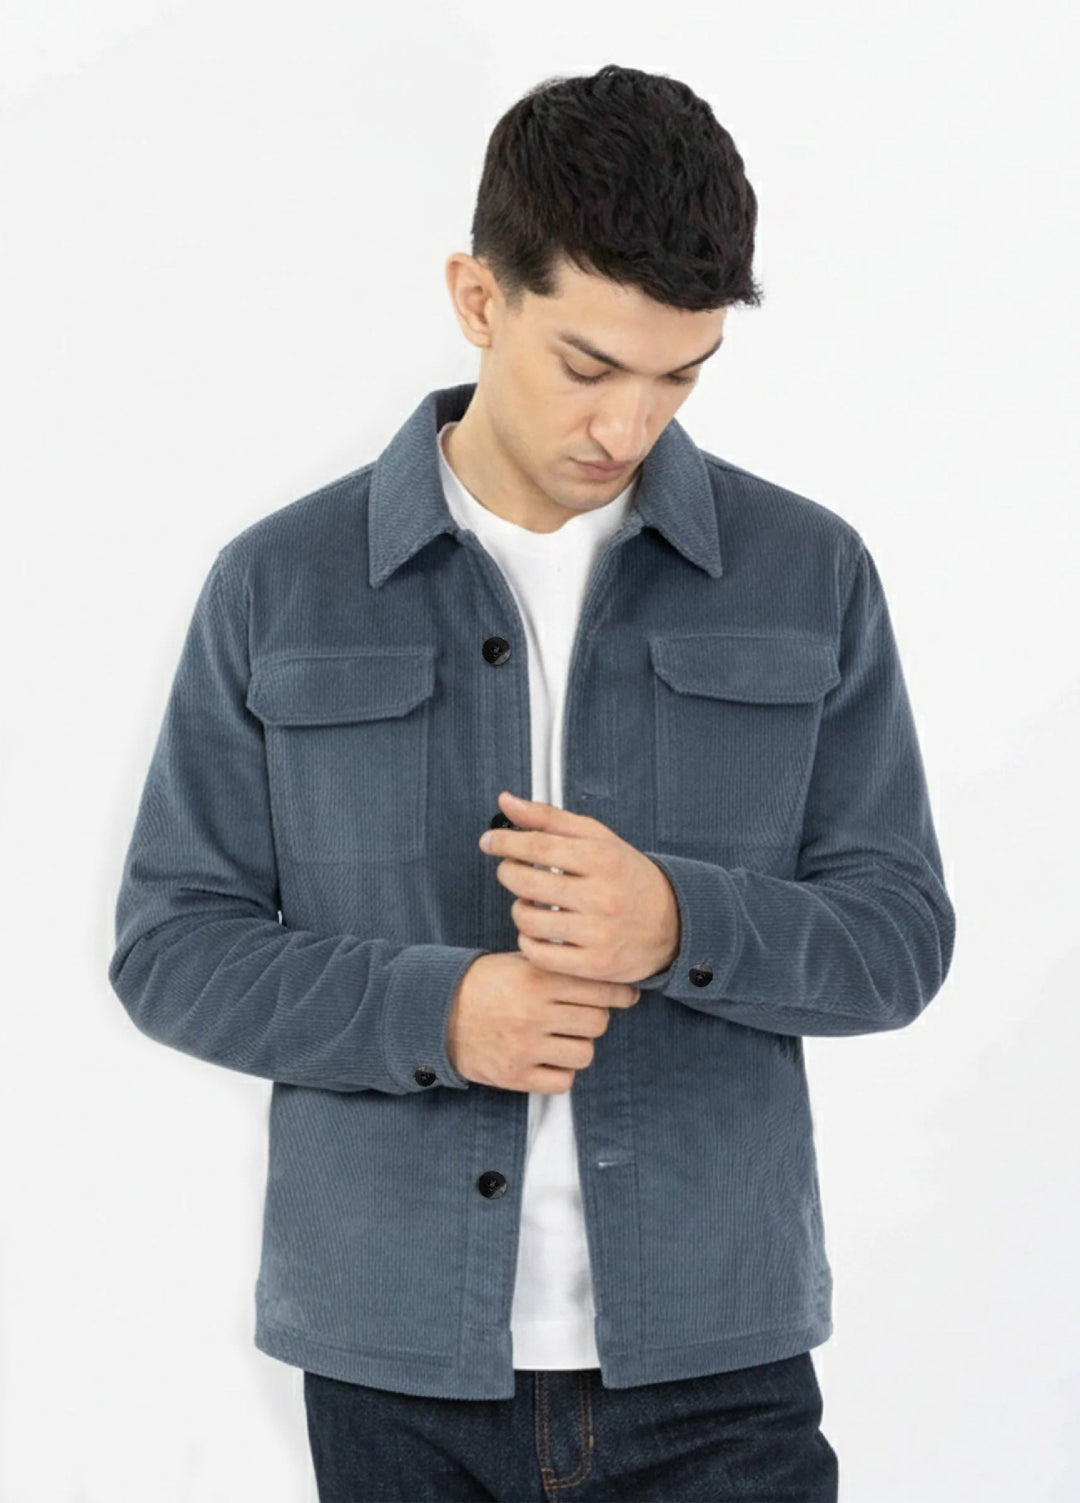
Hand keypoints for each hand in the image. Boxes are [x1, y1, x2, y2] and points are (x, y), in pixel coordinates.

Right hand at [446, 952, 640, 1094]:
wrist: (436, 1013)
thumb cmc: (485, 983)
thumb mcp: (519, 962)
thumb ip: (559, 966)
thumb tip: (609, 973)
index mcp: (537, 979)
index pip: (600, 988)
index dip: (619, 992)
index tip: (626, 995)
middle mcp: (533, 1012)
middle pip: (598, 1022)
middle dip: (594, 1018)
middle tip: (581, 1014)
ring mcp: (524, 1047)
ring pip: (585, 1053)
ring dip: (579, 1045)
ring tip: (562, 1037)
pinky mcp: (515, 1075)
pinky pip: (563, 1082)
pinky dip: (561, 1072)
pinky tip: (549, 1059)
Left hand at [478, 790, 680, 983]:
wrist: (672, 922)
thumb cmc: (626, 875)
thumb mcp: (596, 838)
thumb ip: (549, 818)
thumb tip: (506, 801)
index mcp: (603, 858)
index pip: (538, 845)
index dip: (506, 842)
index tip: (490, 842)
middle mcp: (602, 895)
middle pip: (527, 883)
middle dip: (509, 873)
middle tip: (512, 871)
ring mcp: (599, 933)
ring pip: (528, 920)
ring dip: (518, 909)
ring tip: (530, 903)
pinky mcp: (595, 964)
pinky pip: (539, 954)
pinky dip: (528, 942)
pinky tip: (538, 931)